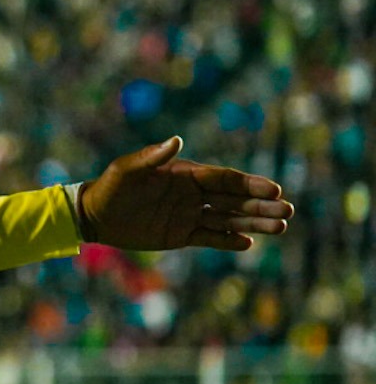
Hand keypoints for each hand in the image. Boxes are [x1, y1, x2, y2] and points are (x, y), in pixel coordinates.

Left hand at [79, 137, 292, 251]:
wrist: (94, 215)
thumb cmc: (110, 187)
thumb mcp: (127, 170)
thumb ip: (151, 157)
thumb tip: (177, 140)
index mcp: (185, 175)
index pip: (224, 179)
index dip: (249, 184)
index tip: (273, 190)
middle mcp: (193, 194)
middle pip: (234, 200)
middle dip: (261, 205)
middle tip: (288, 212)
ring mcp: (189, 215)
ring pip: (229, 219)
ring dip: (254, 223)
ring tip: (281, 228)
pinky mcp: (182, 235)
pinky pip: (211, 238)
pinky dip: (229, 241)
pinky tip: (248, 243)